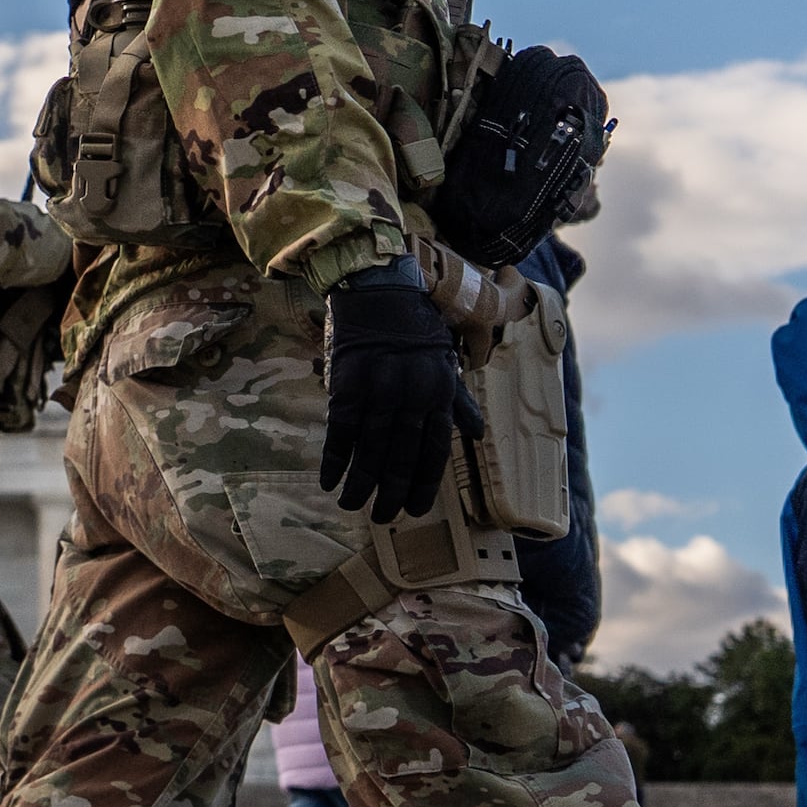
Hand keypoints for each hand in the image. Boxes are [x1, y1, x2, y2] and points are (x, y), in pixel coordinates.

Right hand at [320, 262, 482, 524]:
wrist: (379, 289)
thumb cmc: (415, 328)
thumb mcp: (444, 362)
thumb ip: (458, 401)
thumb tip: (476, 433)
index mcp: (439, 393)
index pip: (434, 451)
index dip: (422, 483)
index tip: (413, 508)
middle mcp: (412, 395)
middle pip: (401, 456)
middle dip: (391, 491)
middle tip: (383, 516)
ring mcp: (379, 390)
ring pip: (370, 449)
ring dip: (361, 483)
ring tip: (353, 505)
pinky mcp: (348, 383)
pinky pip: (340, 431)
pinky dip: (334, 458)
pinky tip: (330, 479)